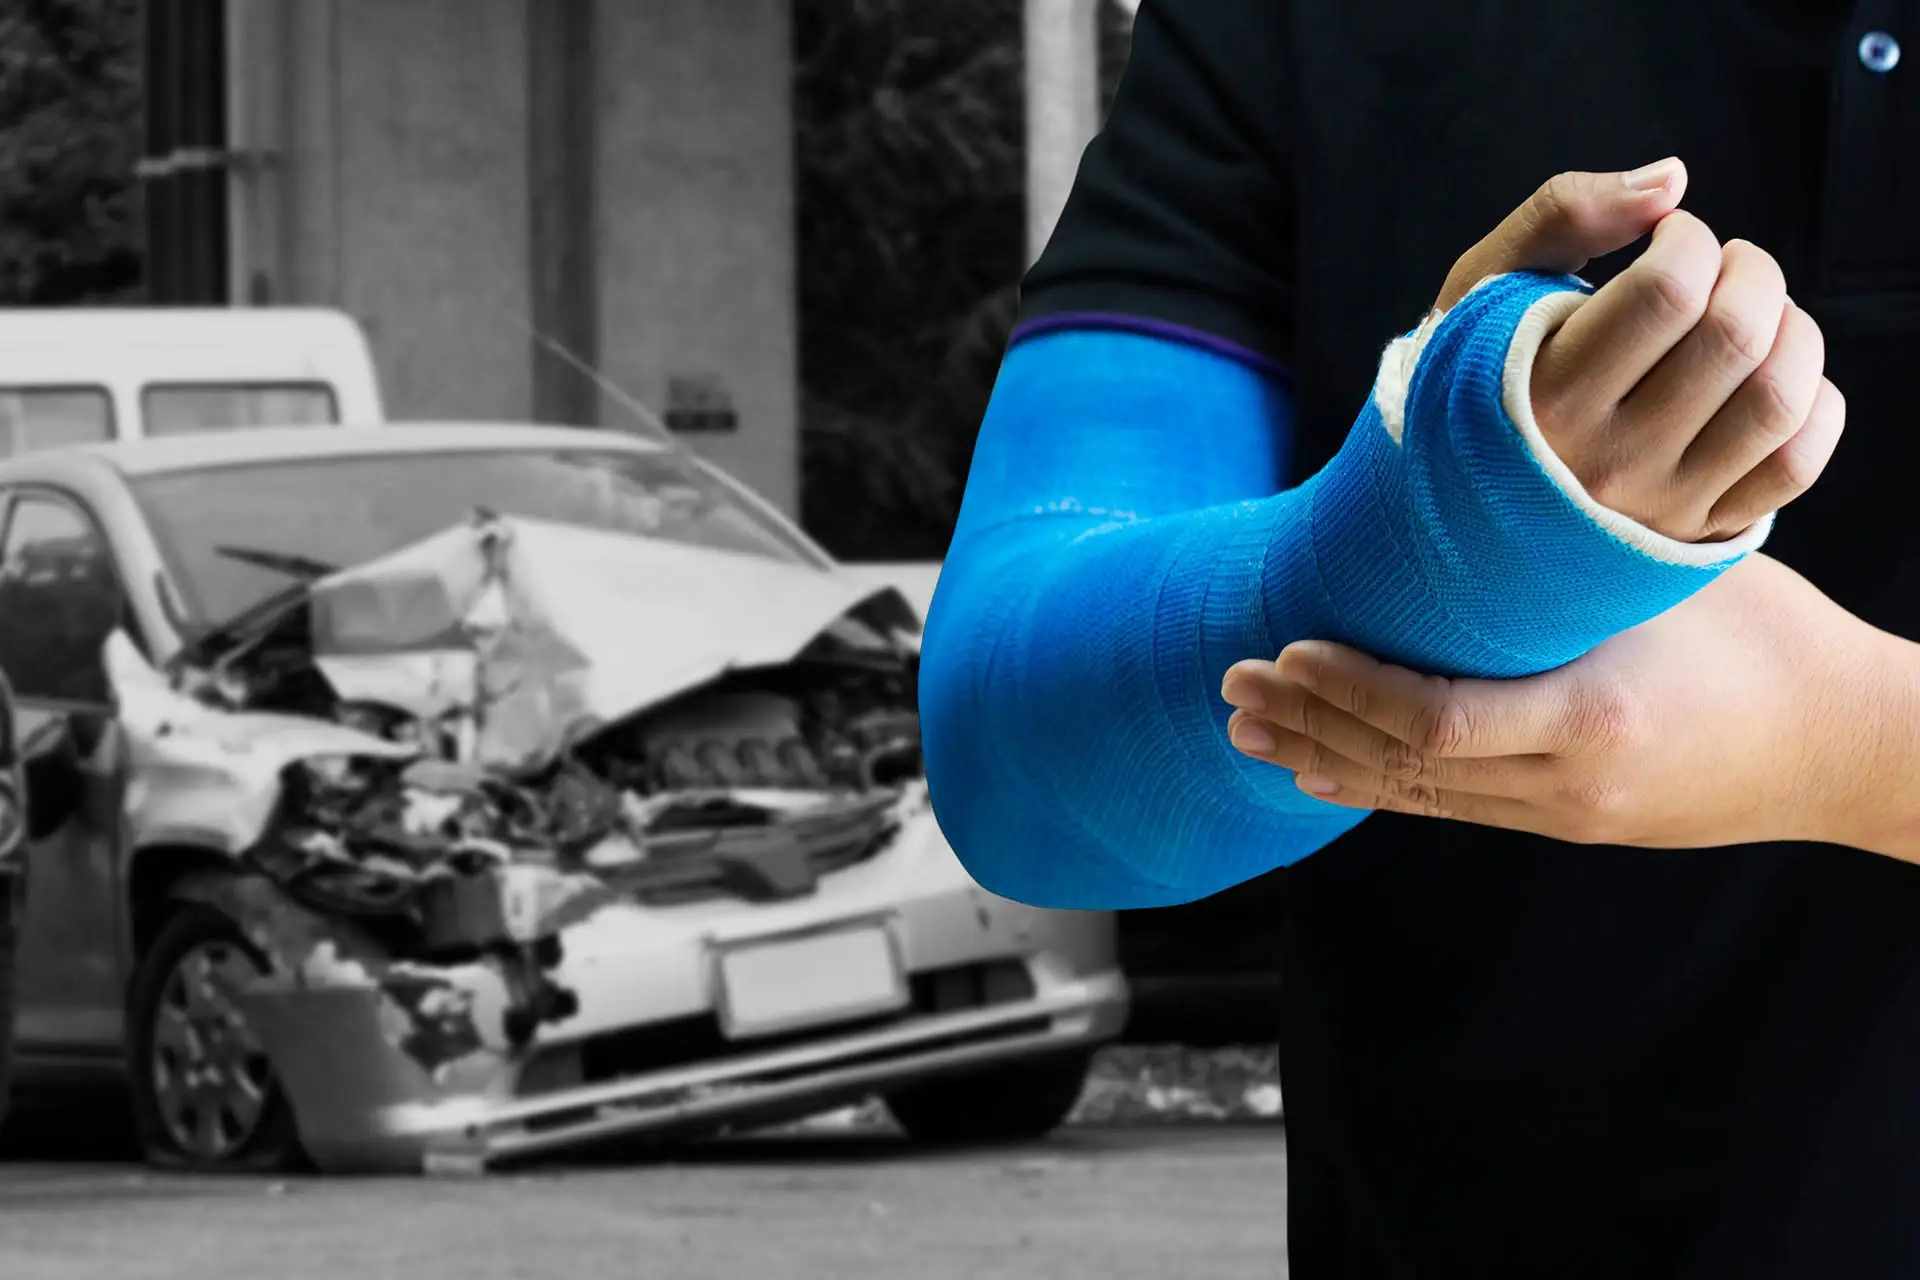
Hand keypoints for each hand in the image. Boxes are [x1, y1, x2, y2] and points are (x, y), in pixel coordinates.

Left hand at [1217, 556, 1908, 851]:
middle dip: (1308, 723)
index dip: (1348, 689)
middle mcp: (1564, 786)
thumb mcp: (1661, 585)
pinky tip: (1324, 777)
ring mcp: (1562, 817)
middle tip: (1230, 683)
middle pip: (1403, 766)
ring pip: (1417, 795)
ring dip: (1325, 759)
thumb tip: (1456, 518)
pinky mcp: (1566, 825)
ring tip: (1249, 731)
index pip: (1433, 719)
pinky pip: (1452, 808)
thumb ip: (1559, 573)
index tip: (1286, 649)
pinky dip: (1380, 786)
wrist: (1846, 747)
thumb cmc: (1766, 639)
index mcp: (1590, 720)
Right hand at [1436, 159, 1844, 540]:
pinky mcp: (1699, 532)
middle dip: (1750, 272)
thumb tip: (1674, 179)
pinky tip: (1772, 378)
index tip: (1669, 239)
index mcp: (1545, 395)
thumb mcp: (1484, 290)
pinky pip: (1797, 464)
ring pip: (1778, 398)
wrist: (1458, 511)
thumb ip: (1562, 215)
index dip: (1690, 237)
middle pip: (1734, 336)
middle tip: (1722, 268)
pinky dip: (1814, 404)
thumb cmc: (1476, 383)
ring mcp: (1659, 503)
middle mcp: (1606, 459)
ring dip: (1792, 331)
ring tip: (1753, 319)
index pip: (1668, 289)